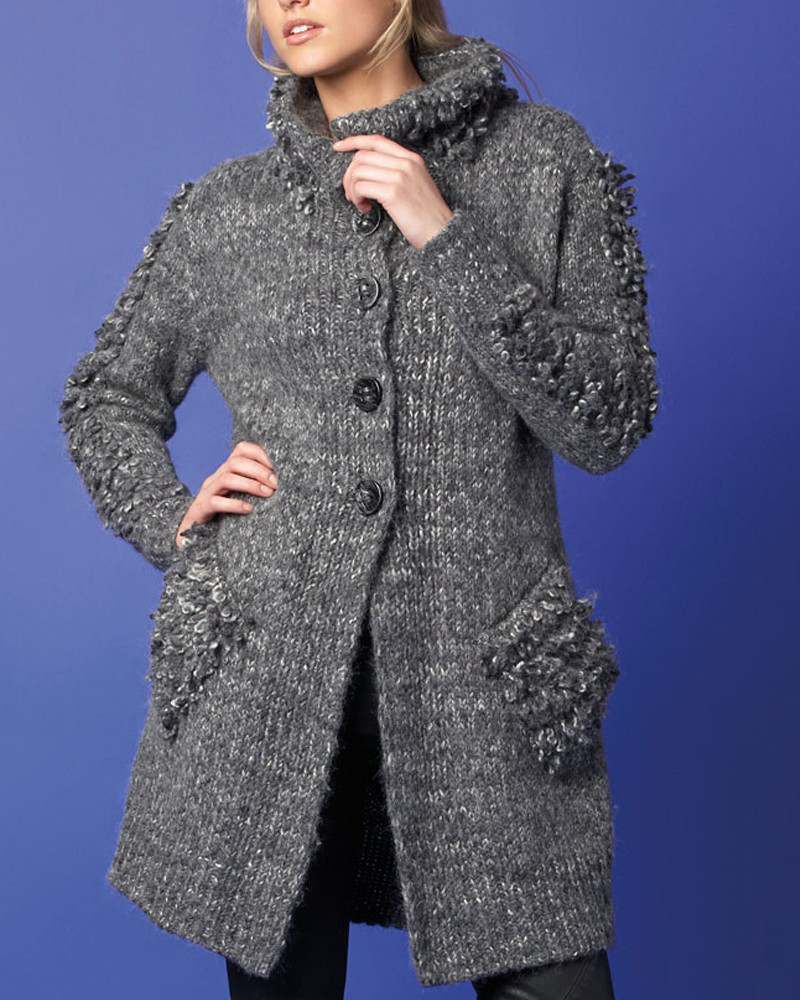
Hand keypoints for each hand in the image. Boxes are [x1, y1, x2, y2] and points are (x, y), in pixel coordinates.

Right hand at [175, 441, 277, 548]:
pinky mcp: (202, 508)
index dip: (260, 453)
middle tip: (275, 484)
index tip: (276, 467)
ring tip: (267, 494)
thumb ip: (256, 486)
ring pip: (227, 479)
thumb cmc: (224, 513)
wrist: (194, 532)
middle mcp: (216, 477)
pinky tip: (249, 509)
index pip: (241, 449)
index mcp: (227, 470)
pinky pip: (216, 502)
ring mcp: (207, 492)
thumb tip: (283, 483)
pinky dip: (234, 504)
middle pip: (235, 462)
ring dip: (250, 485)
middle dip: (259, 471)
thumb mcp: (241, 495)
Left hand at [332, 134, 453, 249]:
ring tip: (360, 203)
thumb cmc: (426, 216)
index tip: (338, 148)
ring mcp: (400, 176)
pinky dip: (357, 199)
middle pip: (362, 156)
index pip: (376, 140)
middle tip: (353, 194)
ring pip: (358, 171)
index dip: (354, 141)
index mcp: (411, 159)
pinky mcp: (393, 192)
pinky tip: (366, 209)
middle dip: (349, 175)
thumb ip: (397, 173)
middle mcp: (406, 163)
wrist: (442, 233)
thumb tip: (367, 172)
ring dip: (352, 189)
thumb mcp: (416, 185)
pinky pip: (361, 187)